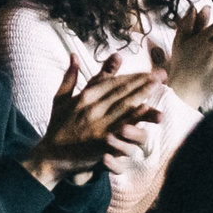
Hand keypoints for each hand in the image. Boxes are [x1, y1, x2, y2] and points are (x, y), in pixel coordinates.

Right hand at [26, 57, 165, 186]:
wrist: (51, 157)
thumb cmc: (57, 127)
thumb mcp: (60, 99)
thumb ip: (70, 77)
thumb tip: (73, 55)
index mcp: (83, 96)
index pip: (112, 82)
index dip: (131, 75)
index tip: (147, 71)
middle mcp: (91, 107)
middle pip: (122, 90)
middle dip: (143, 81)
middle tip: (162, 74)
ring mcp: (97, 123)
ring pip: (125, 104)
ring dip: (143, 93)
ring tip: (159, 85)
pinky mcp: (101, 140)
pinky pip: (122, 126)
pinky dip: (134, 116)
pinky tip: (147, 108)